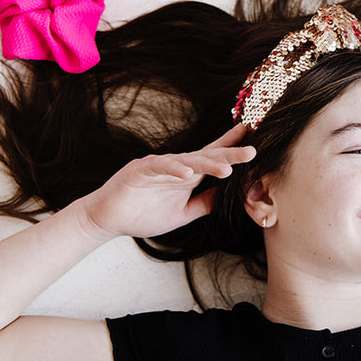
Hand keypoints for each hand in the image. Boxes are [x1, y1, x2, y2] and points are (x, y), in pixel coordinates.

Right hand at [80, 123, 254, 239]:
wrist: (108, 219)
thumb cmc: (143, 215)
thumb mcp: (182, 214)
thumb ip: (203, 204)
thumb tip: (226, 198)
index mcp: (187, 175)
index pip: (213, 159)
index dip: (231, 150)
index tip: (252, 141)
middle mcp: (176, 167)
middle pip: (207, 157)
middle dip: (229, 154)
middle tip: (252, 151)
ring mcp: (158, 166)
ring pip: (187, 160)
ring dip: (207, 164)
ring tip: (227, 169)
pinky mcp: (139, 170)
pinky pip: (160, 167)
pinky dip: (173, 169)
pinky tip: (188, 173)